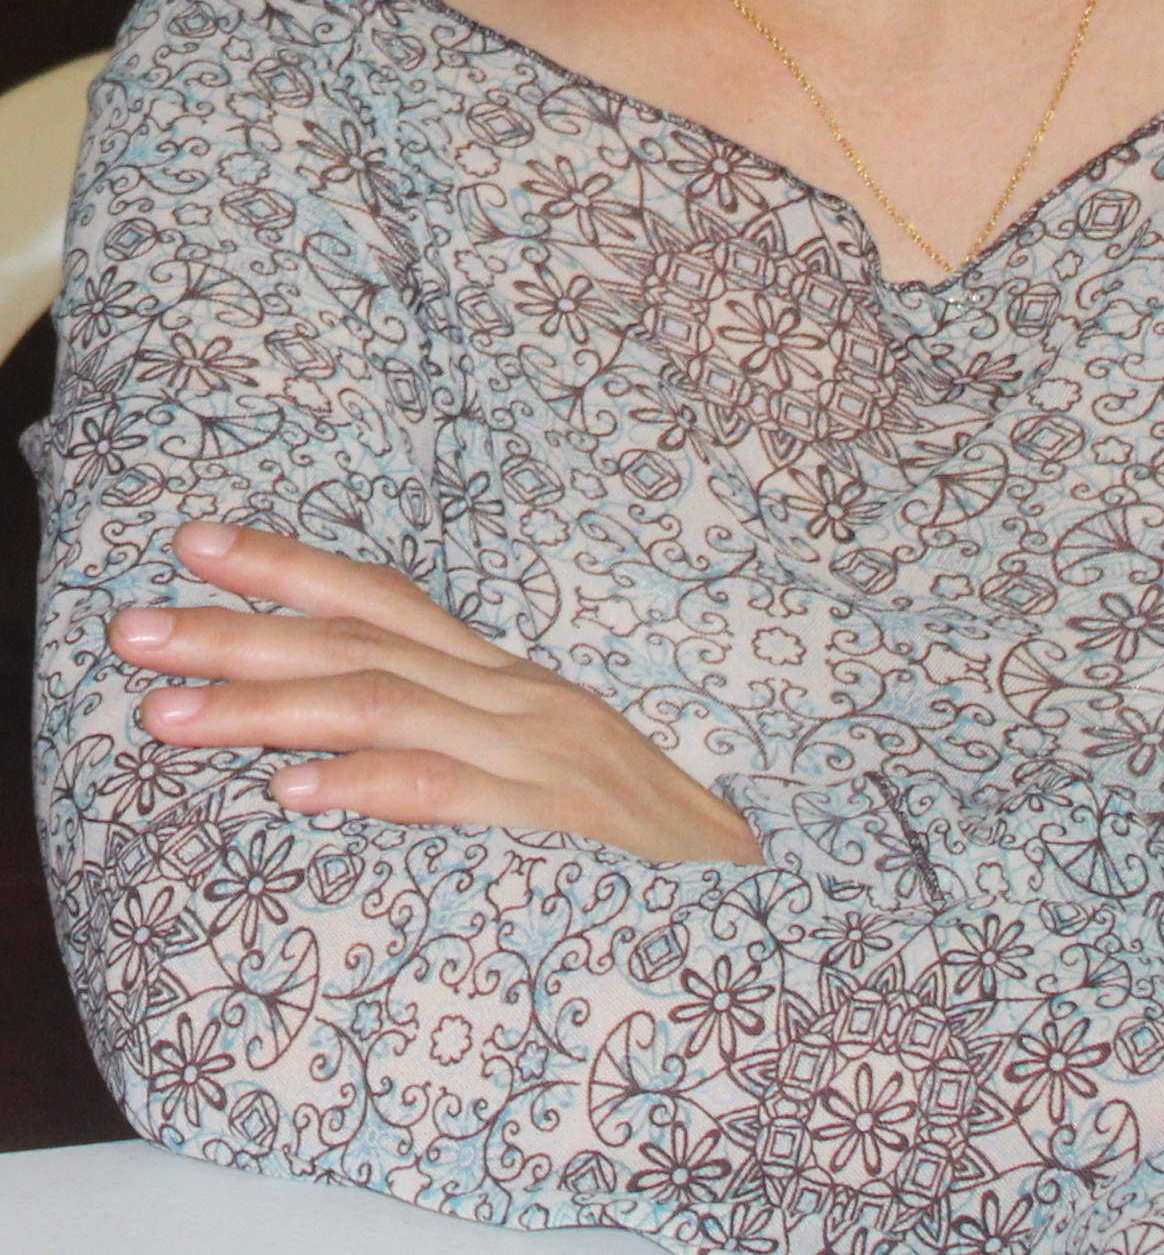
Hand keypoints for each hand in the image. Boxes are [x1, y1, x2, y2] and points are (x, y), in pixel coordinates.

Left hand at [108, 519, 762, 866]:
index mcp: (506, 680)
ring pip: (385, 705)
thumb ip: (453, 740)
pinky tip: (296, 793)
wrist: (767, 885)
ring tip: (170, 715)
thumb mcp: (544, 765)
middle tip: (134, 630)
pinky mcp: (559, 824)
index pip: (384, 600)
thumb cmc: (640, 839)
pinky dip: (370, 787)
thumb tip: (330, 743)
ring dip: (267, 706)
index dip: (289, 565)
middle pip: (362, 639)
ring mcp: (538, 754)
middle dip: (240, 630)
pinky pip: (452, 798)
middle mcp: (515, 697)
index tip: (194, 540)